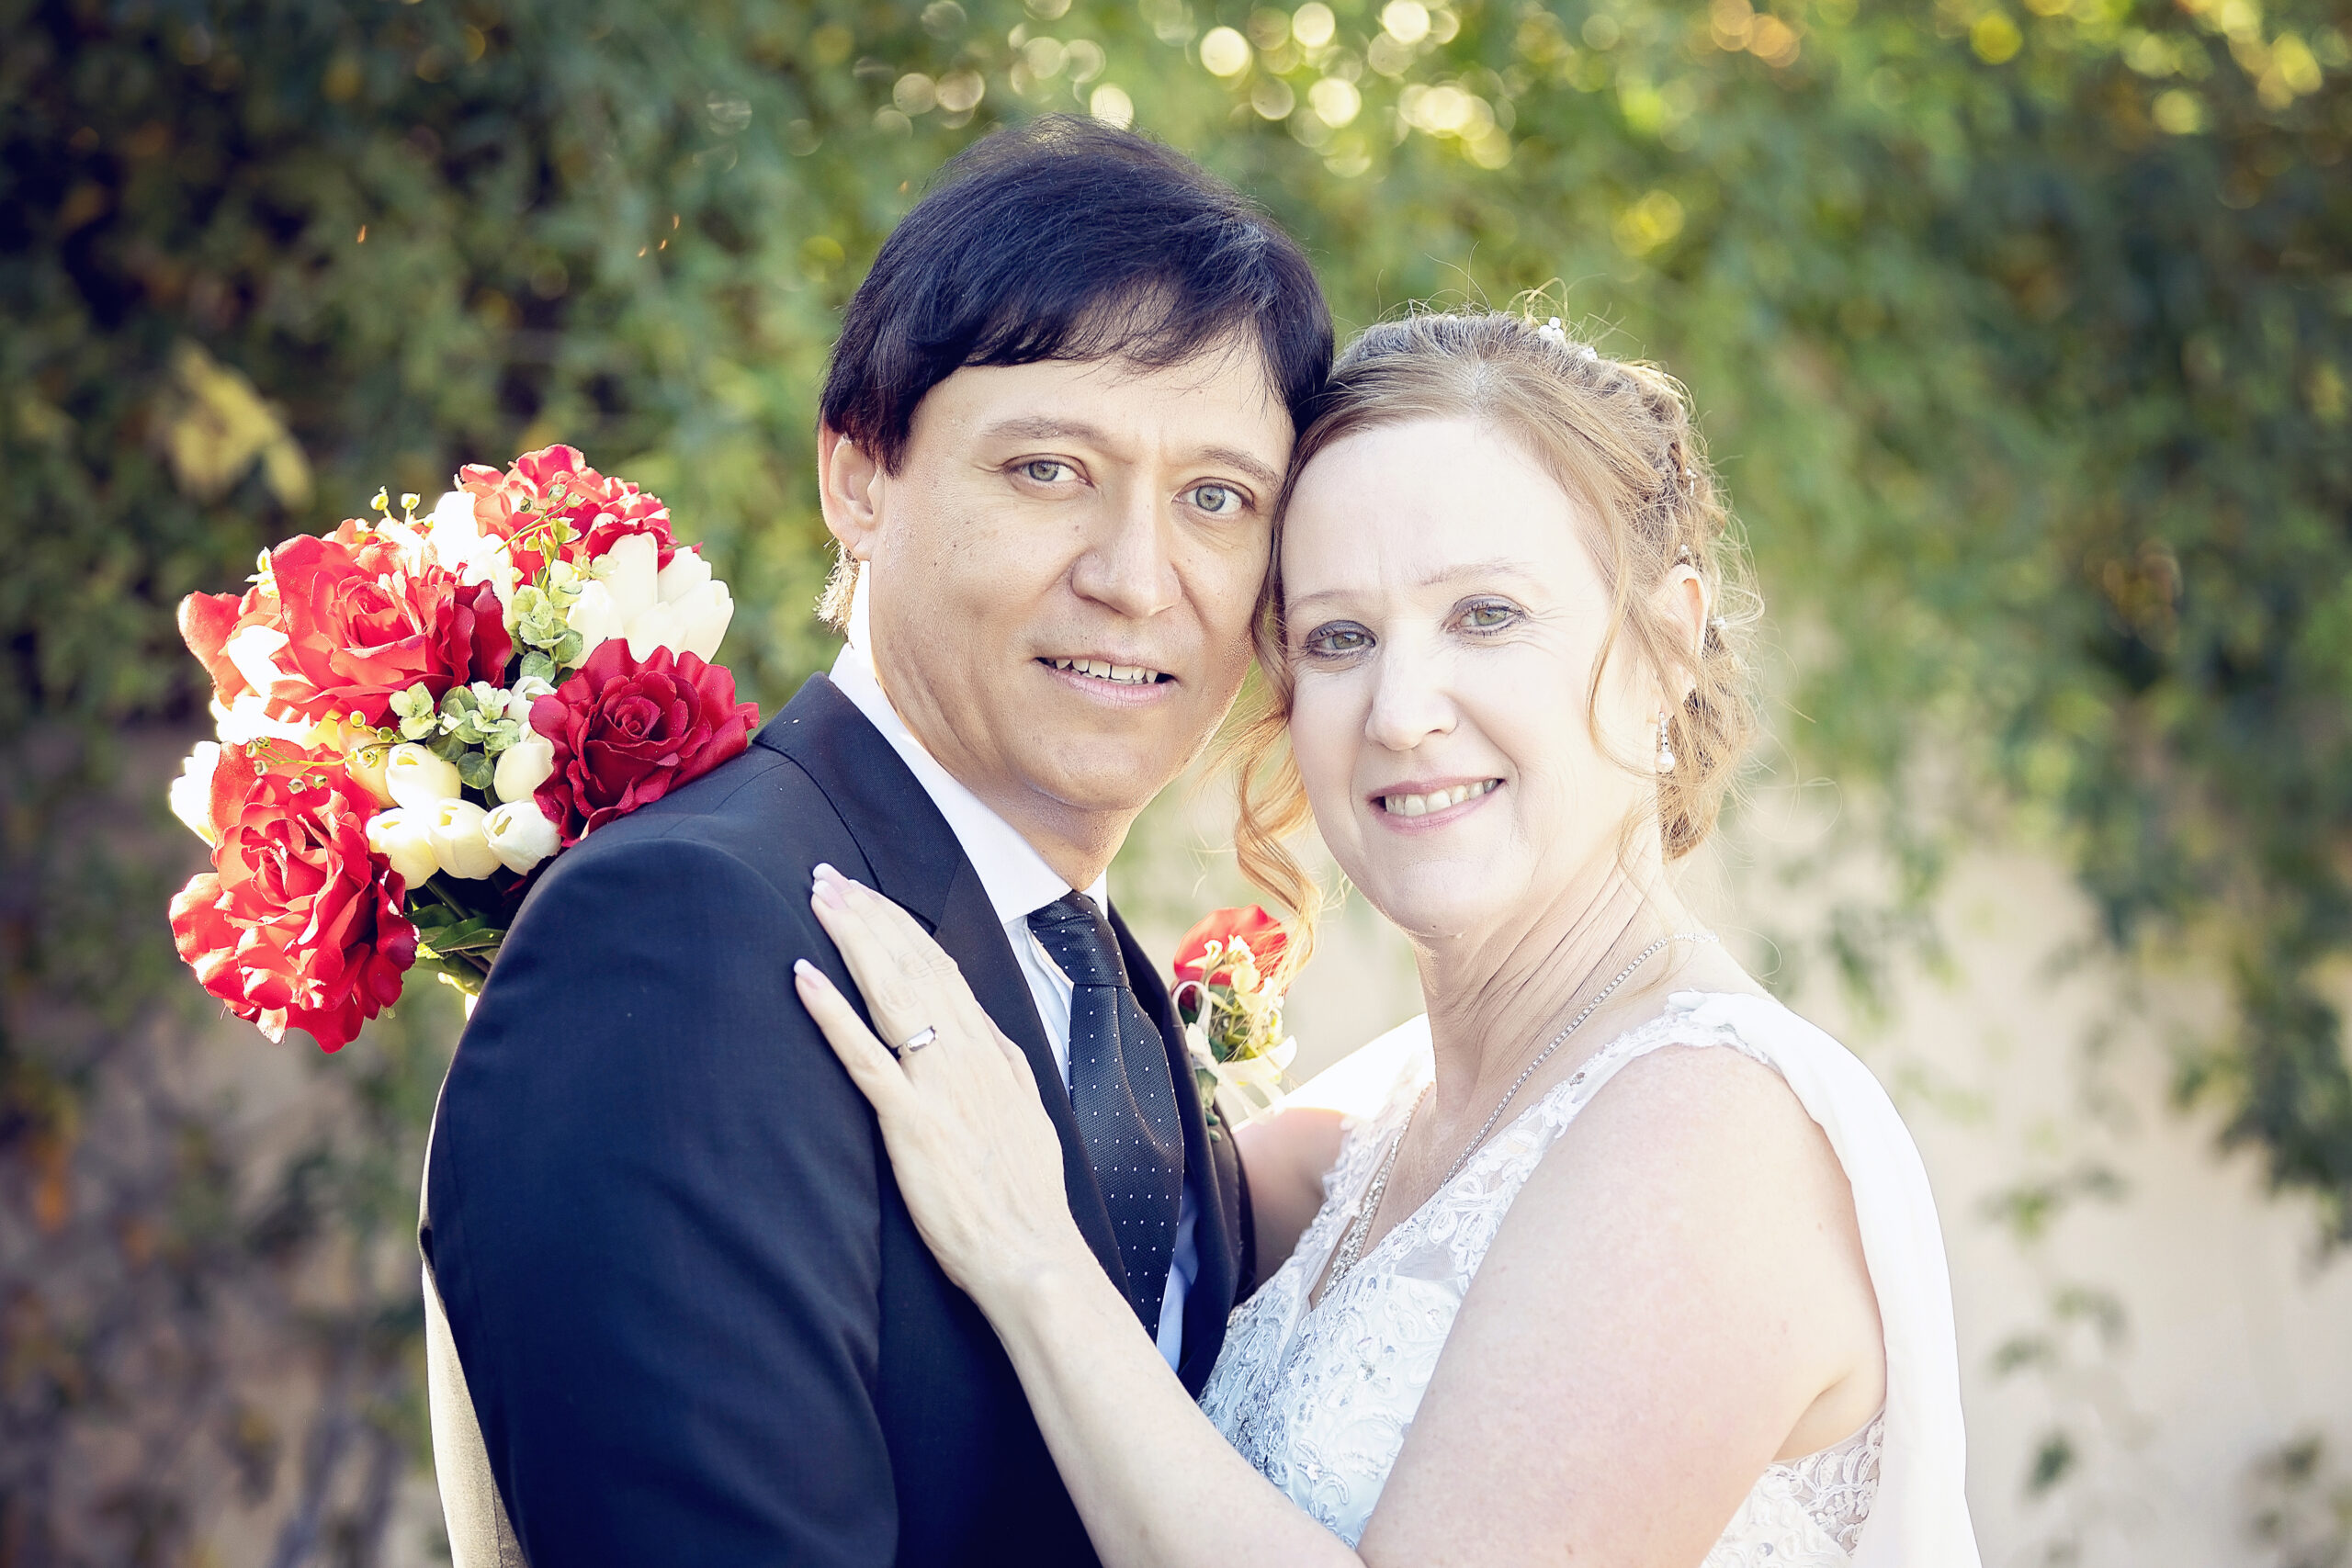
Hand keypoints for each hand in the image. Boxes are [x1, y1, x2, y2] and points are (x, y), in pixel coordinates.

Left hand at [795, 865, 1092, 1310]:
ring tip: (818, 898)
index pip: (940, 967)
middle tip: (826, 876)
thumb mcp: (1025, 1112)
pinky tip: (803, 977)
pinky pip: (864, 1056)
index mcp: (991, 1050)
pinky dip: (832, 1012)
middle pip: (911, 964)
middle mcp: (966, 1054)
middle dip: (868, 915)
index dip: (900, 926)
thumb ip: (1000, 1066)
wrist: (1032, 1252)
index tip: (867, 894)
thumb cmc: (1024, 1195)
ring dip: (851, 939)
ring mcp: (938, 1084)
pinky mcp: (909, 1120)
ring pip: (890, 992)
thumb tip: (982, 1030)